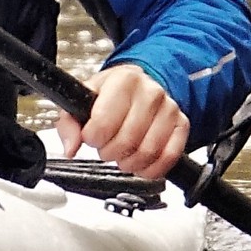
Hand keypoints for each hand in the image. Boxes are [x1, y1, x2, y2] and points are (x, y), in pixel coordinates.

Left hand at [56, 64, 188, 181]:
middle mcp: (149, 92)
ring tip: (122, 154)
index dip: (93, 138)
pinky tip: (140, 163)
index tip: (91, 137)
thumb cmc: (110, 94)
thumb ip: (69, 123)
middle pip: (127, 141)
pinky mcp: (182, 124)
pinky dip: (151, 169)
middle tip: (106, 147)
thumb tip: (70, 148)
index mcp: (123, 80)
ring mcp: (169, 108)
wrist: (138, 85)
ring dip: (129, 163)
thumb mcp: (82, 99)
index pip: (103, 123)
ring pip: (148, 152)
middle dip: (110, 153)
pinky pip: (168, 158)